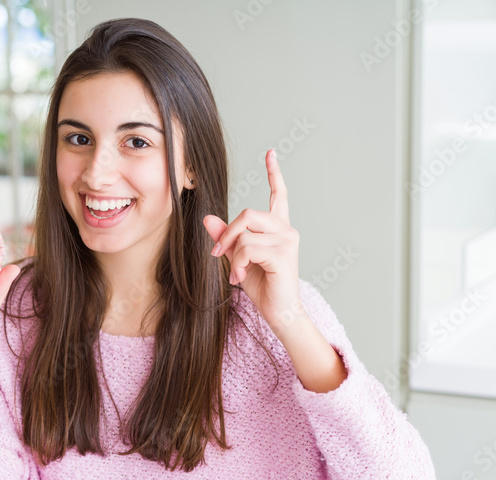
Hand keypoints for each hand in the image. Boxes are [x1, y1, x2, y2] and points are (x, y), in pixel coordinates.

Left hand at [202, 148, 303, 333]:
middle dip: (227, 234)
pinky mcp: (283, 253)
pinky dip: (238, 264)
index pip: (278, 194)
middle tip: (217, 254)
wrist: (279, 311)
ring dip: (232, 254)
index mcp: (278, 228)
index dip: (274, 173)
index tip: (271, 152)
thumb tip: (207, 218)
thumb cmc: (263, 286)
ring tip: (236, 273)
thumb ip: (225, 238)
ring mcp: (287, 240)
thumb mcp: (238, 259)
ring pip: (245, 232)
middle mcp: (286, 229)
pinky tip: (241, 278)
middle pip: (247, 213)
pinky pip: (248, 248)